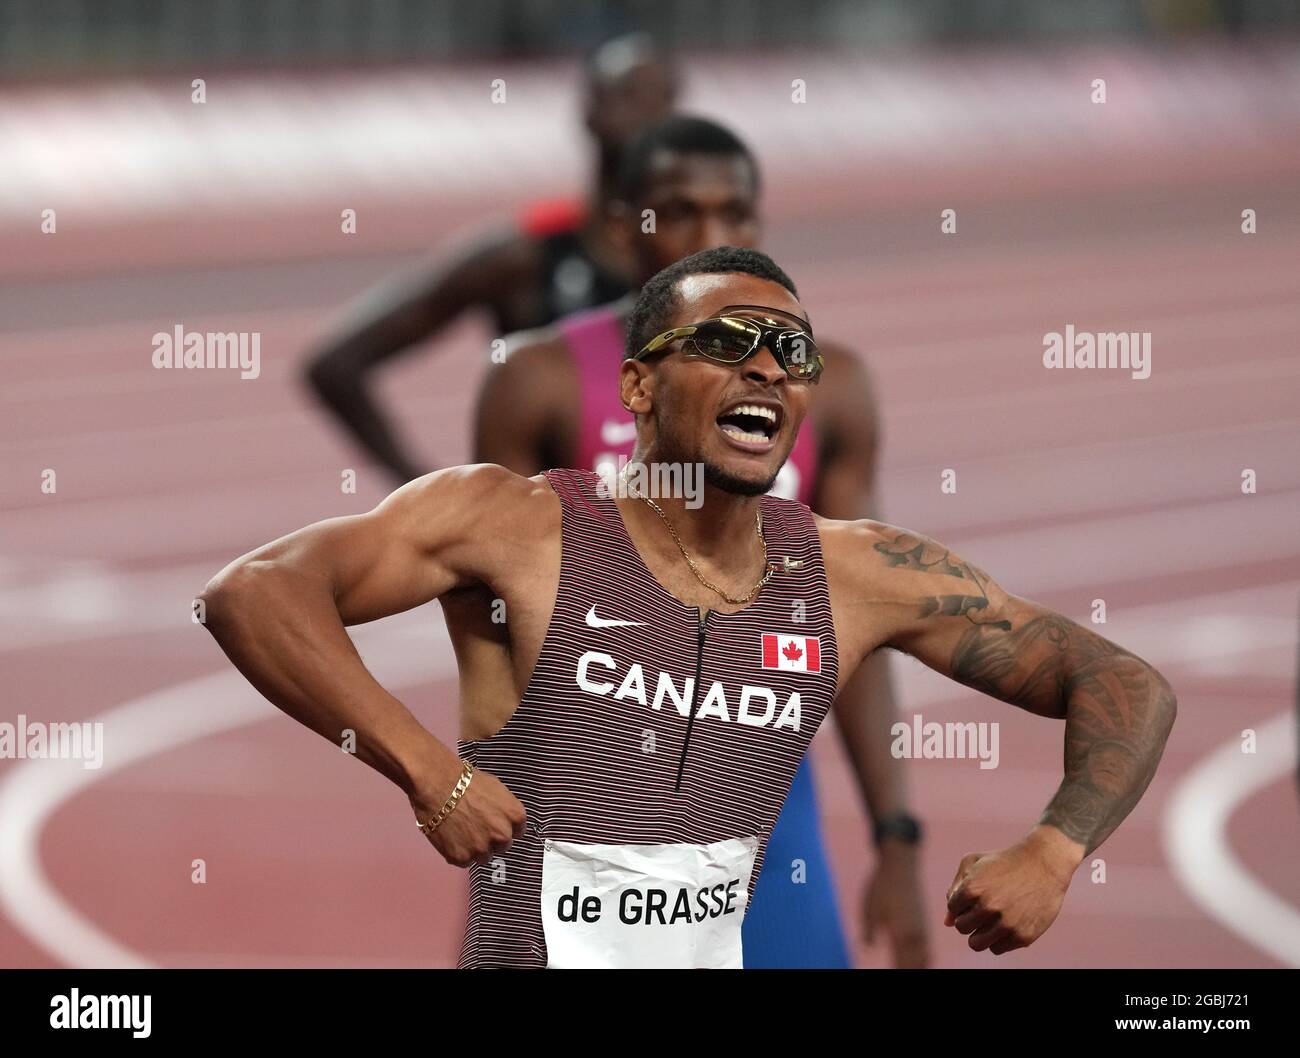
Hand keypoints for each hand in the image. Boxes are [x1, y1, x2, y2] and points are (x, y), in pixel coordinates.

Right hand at [410, 765, 526, 867]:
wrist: (438, 785)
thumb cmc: (466, 781)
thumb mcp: (497, 788)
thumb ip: (505, 809)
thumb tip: (503, 817)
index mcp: (515, 816)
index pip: (518, 832)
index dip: (504, 827)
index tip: (494, 824)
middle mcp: (503, 835)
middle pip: (502, 846)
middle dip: (491, 839)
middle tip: (475, 826)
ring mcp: (482, 849)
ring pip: (483, 856)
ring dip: (475, 848)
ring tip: (461, 830)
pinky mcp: (462, 858)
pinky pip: (464, 861)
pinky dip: (457, 851)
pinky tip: (450, 836)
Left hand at [862, 844, 929, 967]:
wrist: (901, 864)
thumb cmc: (880, 886)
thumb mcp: (868, 908)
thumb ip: (868, 931)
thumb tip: (869, 948)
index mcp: (902, 934)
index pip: (902, 967)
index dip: (896, 973)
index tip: (884, 976)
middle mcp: (916, 935)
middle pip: (915, 966)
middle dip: (907, 971)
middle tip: (895, 970)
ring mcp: (922, 929)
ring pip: (924, 959)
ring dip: (916, 967)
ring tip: (904, 968)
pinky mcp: (923, 923)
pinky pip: (926, 949)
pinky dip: (922, 960)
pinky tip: (914, 962)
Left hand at [944, 825, 1083, 954]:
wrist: (1044, 863)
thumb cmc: (1004, 861)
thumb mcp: (974, 862)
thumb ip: (955, 889)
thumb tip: (947, 923)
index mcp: (972, 888)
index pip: (953, 908)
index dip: (963, 902)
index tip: (977, 893)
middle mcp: (989, 907)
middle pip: (962, 928)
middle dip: (969, 919)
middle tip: (983, 909)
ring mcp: (1007, 924)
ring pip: (976, 944)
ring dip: (980, 934)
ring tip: (991, 921)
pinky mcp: (1023, 936)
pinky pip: (998, 949)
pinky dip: (999, 939)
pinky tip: (1007, 924)